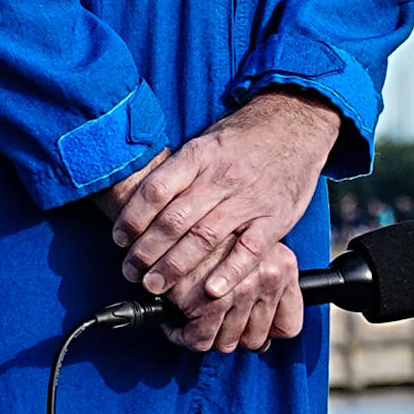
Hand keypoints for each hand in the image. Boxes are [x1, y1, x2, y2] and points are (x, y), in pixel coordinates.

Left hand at [109, 92, 340, 353]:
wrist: (295, 124)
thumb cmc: (243, 139)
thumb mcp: (206, 141)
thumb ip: (178, 172)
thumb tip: (136, 201)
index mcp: (200, 155)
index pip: (156, 190)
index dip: (132, 218)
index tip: (118, 239)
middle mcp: (222, 176)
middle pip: (174, 220)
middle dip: (146, 251)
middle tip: (130, 271)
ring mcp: (250, 198)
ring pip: (204, 237)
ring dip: (175, 266)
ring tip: (154, 285)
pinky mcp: (275, 217)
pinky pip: (250, 250)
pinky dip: (229, 272)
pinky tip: (211, 290)